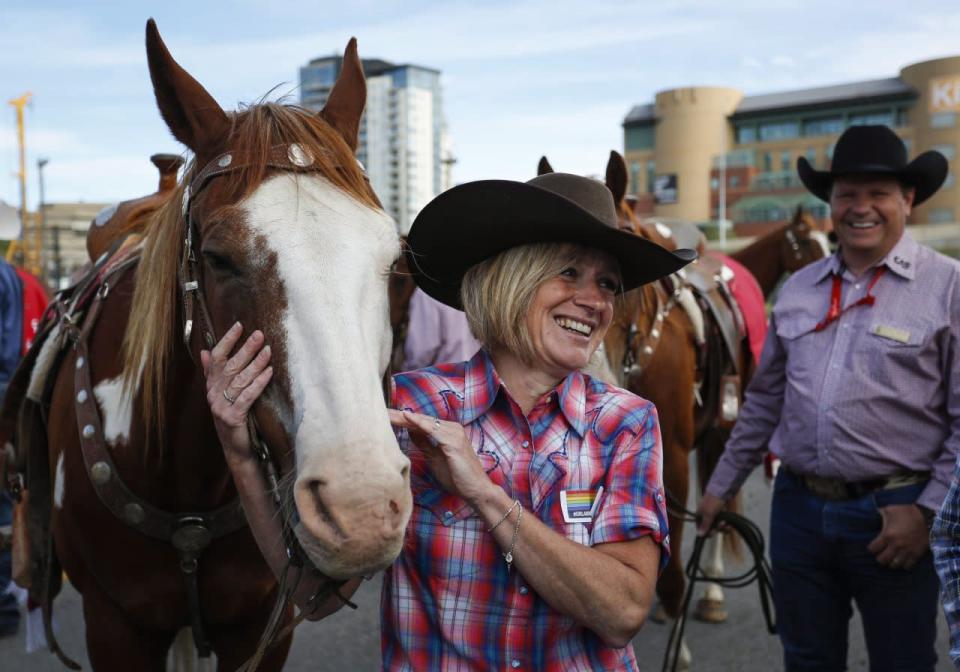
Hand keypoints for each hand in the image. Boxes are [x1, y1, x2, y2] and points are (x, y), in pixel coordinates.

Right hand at [200, 322, 272, 466]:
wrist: (235, 448)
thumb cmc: (233, 417)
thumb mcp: (222, 394)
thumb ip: (213, 373)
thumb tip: (205, 351)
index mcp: (211, 386)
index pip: (216, 358)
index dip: (227, 341)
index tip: (240, 325)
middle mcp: (213, 394)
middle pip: (230, 366)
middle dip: (245, 348)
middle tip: (260, 334)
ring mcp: (221, 406)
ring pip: (240, 380)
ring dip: (255, 363)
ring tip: (268, 350)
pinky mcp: (232, 417)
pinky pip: (247, 396)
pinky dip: (259, 383)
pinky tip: (269, 372)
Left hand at [387, 409, 491, 504]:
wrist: (476, 490)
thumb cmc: (457, 477)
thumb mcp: (435, 457)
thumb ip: (425, 443)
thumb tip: (411, 430)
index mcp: (447, 431)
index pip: (421, 423)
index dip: (403, 420)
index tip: (385, 416)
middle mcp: (452, 428)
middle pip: (421, 420)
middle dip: (400, 416)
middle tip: (381, 410)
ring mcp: (454, 433)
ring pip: (425, 422)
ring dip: (405, 418)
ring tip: (388, 414)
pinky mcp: (454, 442)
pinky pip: (433, 430)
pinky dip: (420, 423)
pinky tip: (407, 417)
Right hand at [696, 492, 727, 535]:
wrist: (723, 490)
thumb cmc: (713, 501)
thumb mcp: (709, 514)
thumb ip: (705, 525)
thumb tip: (699, 535)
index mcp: (700, 515)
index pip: (701, 528)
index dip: (707, 532)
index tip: (713, 533)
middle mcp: (705, 515)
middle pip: (710, 528)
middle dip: (717, 529)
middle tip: (721, 526)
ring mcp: (713, 514)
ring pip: (717, 526)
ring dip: (723, 527)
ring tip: (727, 524)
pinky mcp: (720, 513)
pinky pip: (722, 522)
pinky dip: (726, 524)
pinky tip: (729, 523)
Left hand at [867, 503, 928, 569]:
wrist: (927, 516)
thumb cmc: (906, 512)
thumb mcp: (889, 510)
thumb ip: (878, 514)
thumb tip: (870, 514)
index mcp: (887, 535)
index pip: (873, 549)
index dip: (871, 548)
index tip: (873, 546)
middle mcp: (896, 546)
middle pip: (882, 560)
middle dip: (880, 557)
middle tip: (881, 553)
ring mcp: (907, 551)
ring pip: (894, 565)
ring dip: (891, 562)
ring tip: (891, 558)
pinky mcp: (917, 554)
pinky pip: (908, 566)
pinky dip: (903, 564)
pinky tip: (902, 560)